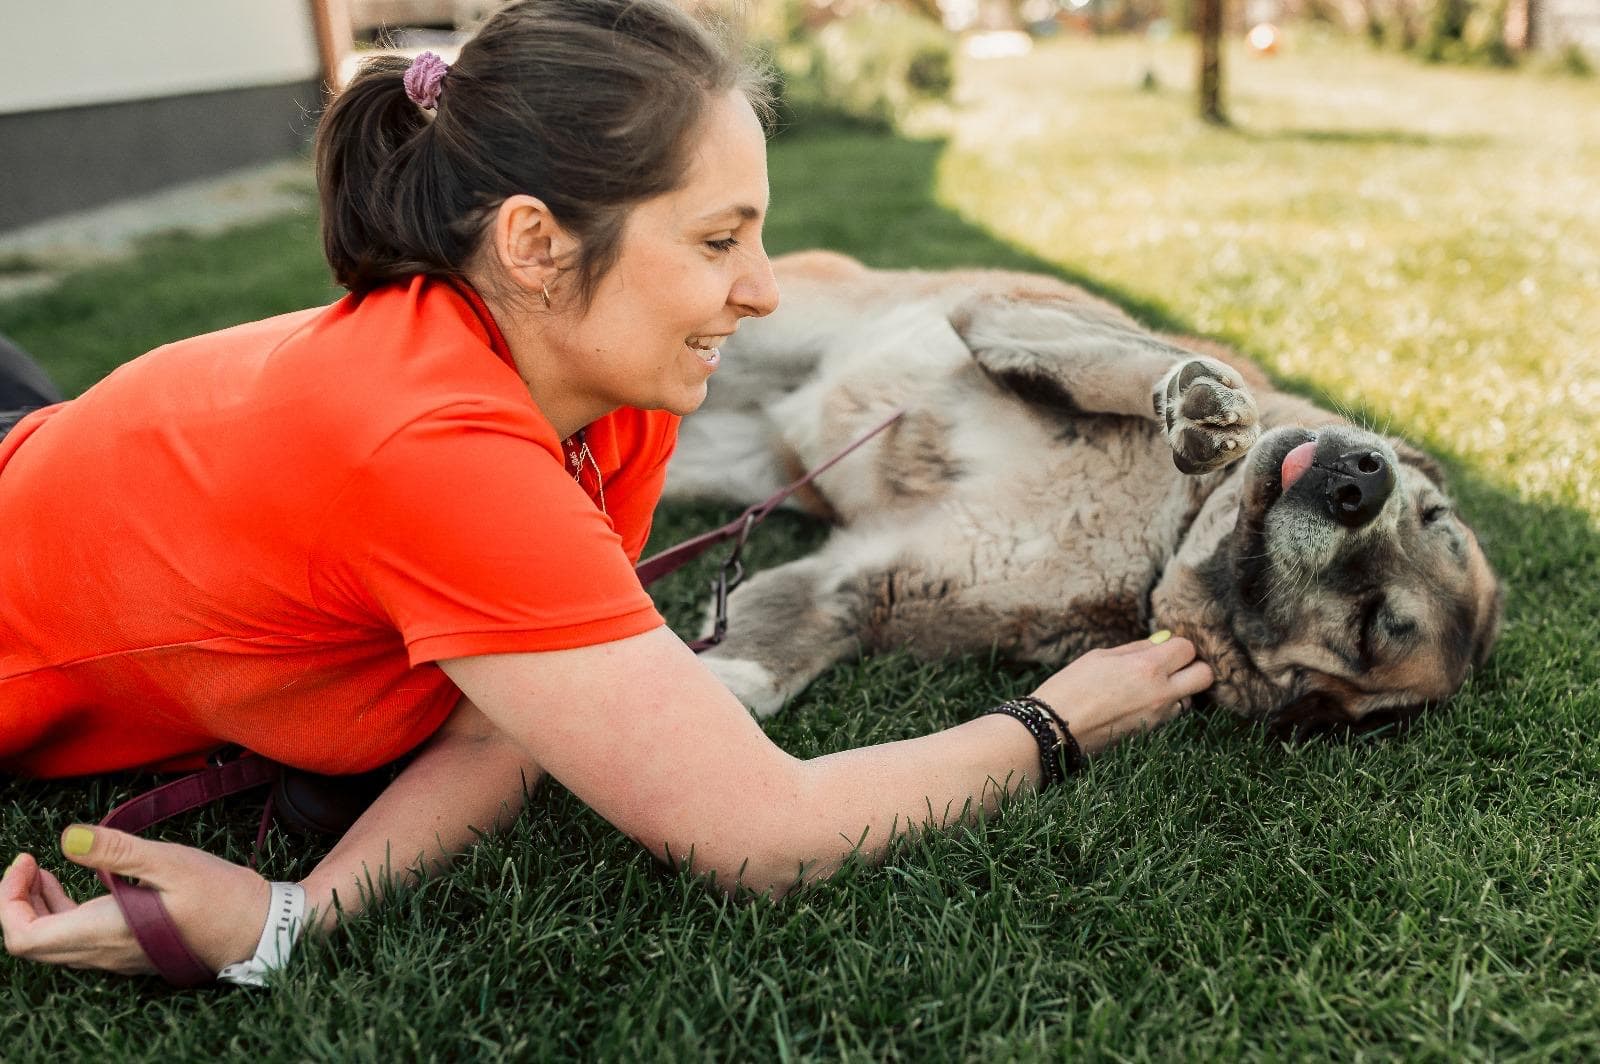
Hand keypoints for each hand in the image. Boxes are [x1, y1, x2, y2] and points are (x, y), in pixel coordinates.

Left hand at [1, 825, 270, 976]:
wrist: (260, 930)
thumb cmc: (221, 897)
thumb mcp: (171, 863)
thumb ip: (116, 851)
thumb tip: (66, 837)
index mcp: (104, 932)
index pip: (24, 936)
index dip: (10, 900)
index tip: (29, 859)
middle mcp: (103, 953)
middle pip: (31, 943)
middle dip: (18, 901)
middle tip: (30, 862)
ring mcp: (117, 957)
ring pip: (53, 944)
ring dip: (39, 908)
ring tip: (46, 870)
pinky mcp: (131, 951)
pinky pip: (78, 941)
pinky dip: (65, 914)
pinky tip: (81, 886)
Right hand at [1033, 632, 1213, 754]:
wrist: (1054, 730)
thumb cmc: (1071, 687)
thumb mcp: (1101, 657)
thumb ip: (1136, 649)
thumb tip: (1162, 641)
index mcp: (1147, 668)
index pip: (1188, 648)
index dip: (1177, 644)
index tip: (1162, 645)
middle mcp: (1161, 693)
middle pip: (1205, 675)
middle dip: (1193, 665)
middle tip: (1172, 662)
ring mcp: (1159, 716)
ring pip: (1190, 696)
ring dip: (1180, 687)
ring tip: (1151, 683)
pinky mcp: (1151, 732)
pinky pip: (1172, 712)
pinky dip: (1165, 703)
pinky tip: (1141, 699)